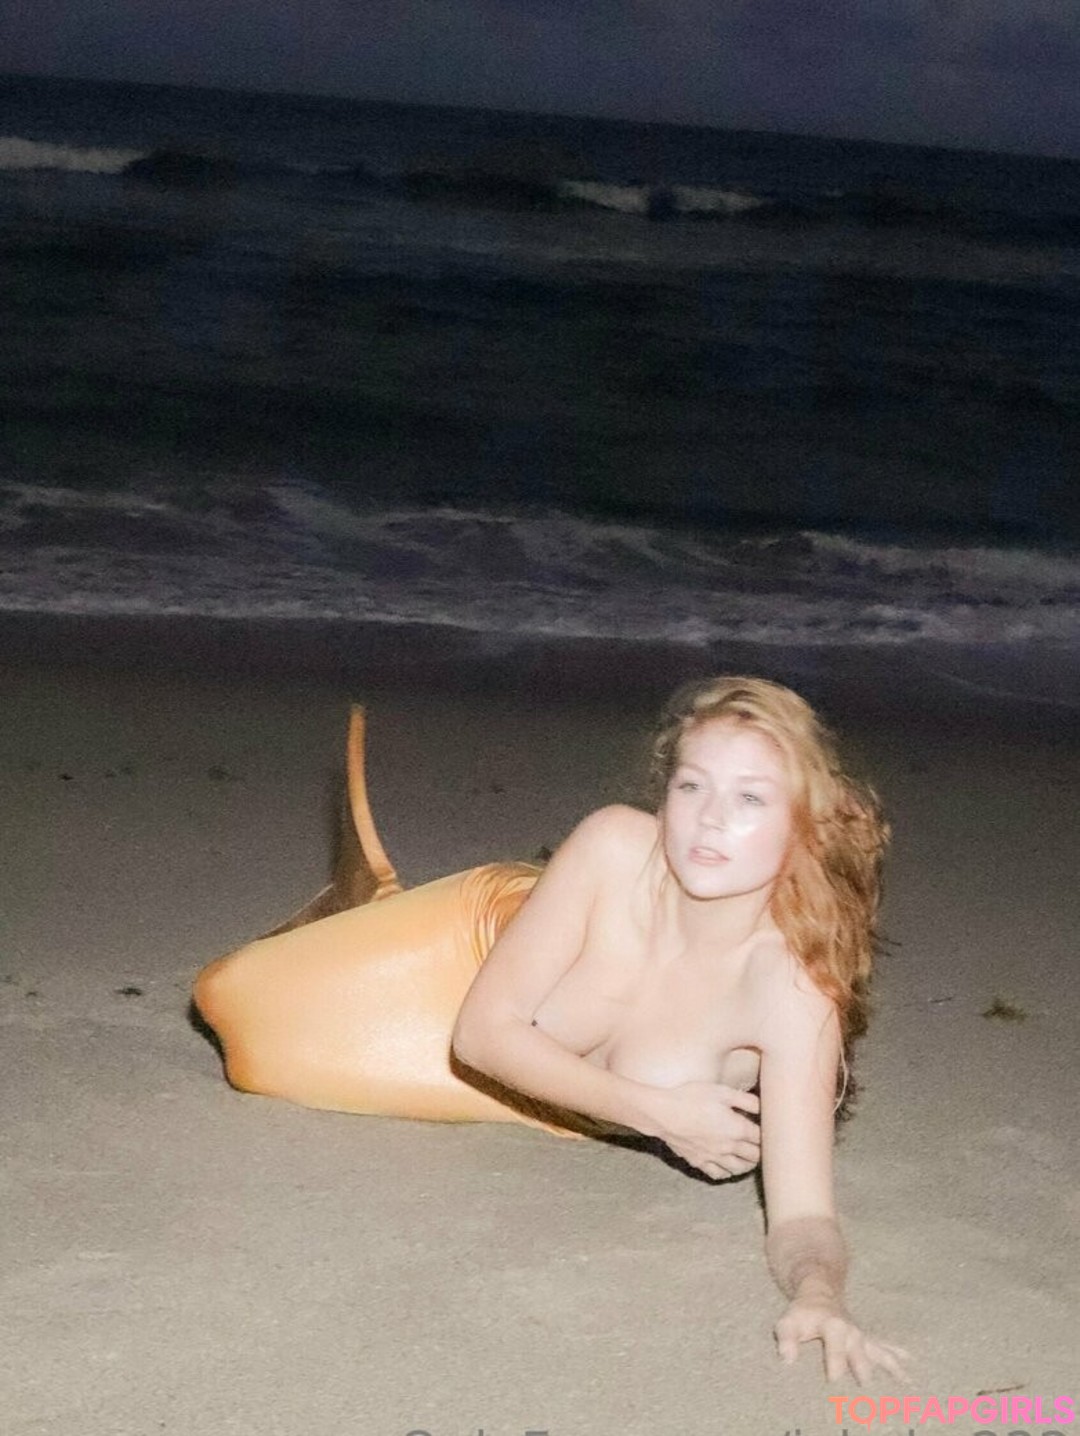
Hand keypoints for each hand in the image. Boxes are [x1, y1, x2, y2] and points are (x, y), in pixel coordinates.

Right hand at [647, 1081, 760, 1178]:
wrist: (663, 1113)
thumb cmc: (691, 1098)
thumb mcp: (721, 1091)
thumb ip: (746, 1099)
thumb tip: (764, 1107)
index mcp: (737, 1128)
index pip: (761, 1138)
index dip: (767, 1134)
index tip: (767, 1129)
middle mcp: (728, 1147)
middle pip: (754, 1156)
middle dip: (761, 1151)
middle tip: (761, 1144)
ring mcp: (713, 1157)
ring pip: (739, 1168)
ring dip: (748, 1165)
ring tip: (750, 1158)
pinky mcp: (699, 1162)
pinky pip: (718, 1174)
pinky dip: (727, 1173)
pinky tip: (728, 1166)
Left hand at [775, 1294, 908, 1383]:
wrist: (819, 1294)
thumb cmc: (802, 1314)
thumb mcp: (788, 1323)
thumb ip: (785, 1338)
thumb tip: (787, 1359)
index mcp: (833, 1325)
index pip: (835, 1345)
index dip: (834, 1360)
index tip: (834, 1380)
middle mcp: (851, 1330)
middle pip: (860, 1350)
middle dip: (864, 1367)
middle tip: (868, 1385)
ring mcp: (861, 1335)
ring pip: (878, 1349)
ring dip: (891, 1364)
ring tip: (906, 1380)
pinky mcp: (867, 1338)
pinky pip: (885, 1345)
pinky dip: (897, 1353)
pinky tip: (910, 1362)